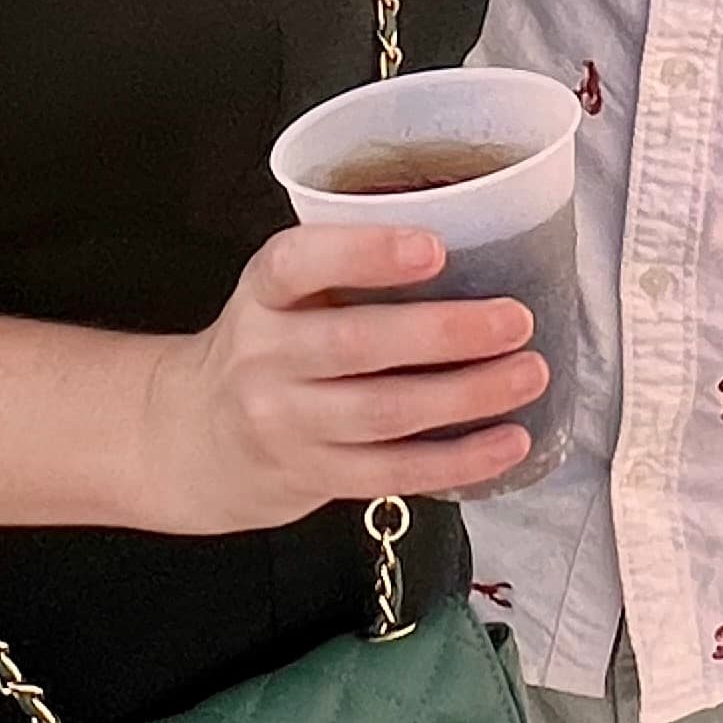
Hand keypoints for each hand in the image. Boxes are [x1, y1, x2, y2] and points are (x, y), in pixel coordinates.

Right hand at [138, 226, 544, 530]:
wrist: (193, 439)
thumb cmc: (268, 347)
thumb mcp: (280, 296)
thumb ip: (344, 272)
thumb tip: (471, 244)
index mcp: (262, 294)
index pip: (298, 264)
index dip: (364, 253)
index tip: (435, 248)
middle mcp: (265, 357)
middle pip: (356, 345)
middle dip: (446, 333)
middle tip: (516, 320)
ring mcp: (285, 424)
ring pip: (385, 413)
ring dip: (467, 396)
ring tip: (529, 374)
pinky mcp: (312, 477)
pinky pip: (393, 472)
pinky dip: (459, 461)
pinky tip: (509, 442)